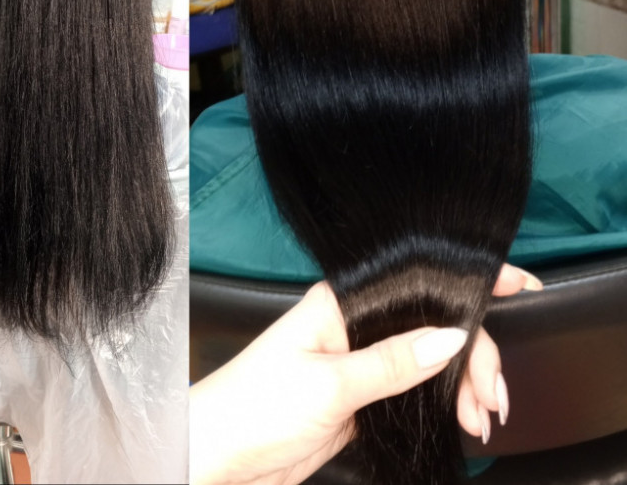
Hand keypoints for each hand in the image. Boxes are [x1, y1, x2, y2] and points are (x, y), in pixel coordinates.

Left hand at [190, 263, 541, 484]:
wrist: (222, 456)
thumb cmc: (255, 404)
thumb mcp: (329, 382)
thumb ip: (392, 361)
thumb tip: (450, 337)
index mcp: (342, 302)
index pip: (411, 281)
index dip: (463, 281)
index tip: (513, 284)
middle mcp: (354, 324)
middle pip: (431, 325)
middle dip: (472, 355)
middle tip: (490, 394)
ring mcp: (361, 361)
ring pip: (429, 359)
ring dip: (463, 383)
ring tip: (481, 414)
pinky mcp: (363, 396)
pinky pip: (416, 389)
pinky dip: (444, 402)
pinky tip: (464, 417)